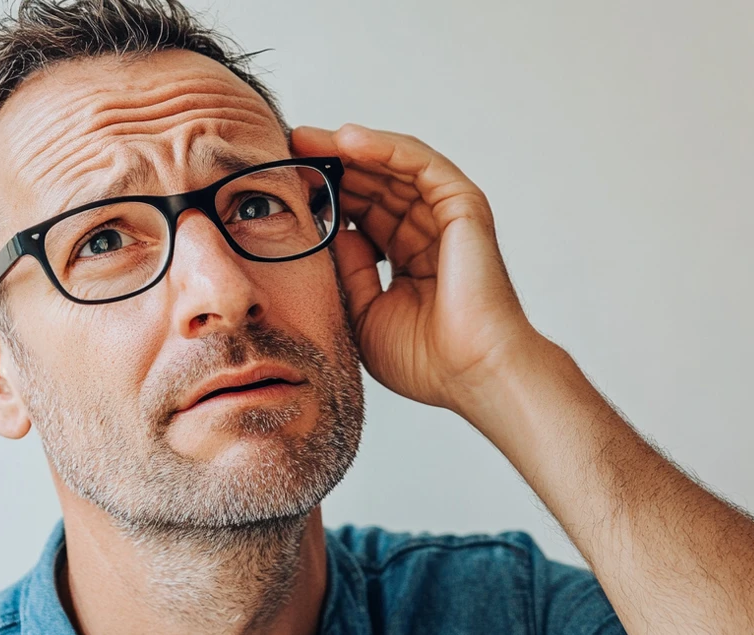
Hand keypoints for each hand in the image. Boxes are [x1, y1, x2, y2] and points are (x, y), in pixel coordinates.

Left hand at [291, 123, 543, 414]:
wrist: (470, 375)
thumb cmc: (425, 360)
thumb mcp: (363, 312)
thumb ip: (348, 269)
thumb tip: (331, 230)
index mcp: (406, 256)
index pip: (361, 211)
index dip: (324, 194)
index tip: (283, 184)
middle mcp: (427, 231)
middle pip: (374, 182)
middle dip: (329, 164)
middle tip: (286, 148)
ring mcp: (447, 217)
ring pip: (393, 167)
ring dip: (348, 149)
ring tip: (306, 139)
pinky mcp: (463, 206)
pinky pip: (420, 164)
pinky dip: (385, 148)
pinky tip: (346, 140)